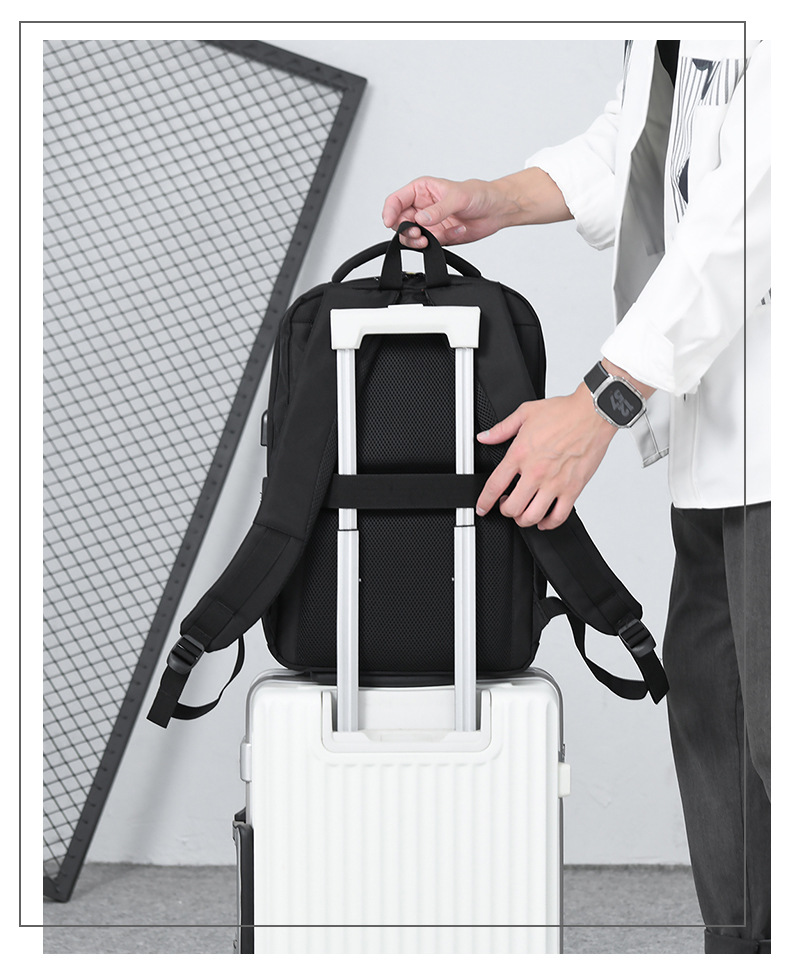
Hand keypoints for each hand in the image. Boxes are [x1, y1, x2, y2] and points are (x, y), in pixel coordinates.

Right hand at [382, 169, 572, 247]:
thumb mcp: (458, 197)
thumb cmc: (479, 194)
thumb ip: (438, 209)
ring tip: (429, 239)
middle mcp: (422, 207)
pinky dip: (439, 243)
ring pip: (411, 237)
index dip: (389, 212)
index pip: (396, 200)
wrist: (496, 210)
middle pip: (400, 222)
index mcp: (421, 190)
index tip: (390, 223)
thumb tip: (421, 218)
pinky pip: (429, 244)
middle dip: (405, 231)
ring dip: (418, 241)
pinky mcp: (437, 236)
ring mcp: (429, 223)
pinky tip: (456, 232)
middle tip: (417, 234)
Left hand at [475, 385, 617, 529]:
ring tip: (523, 512)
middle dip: (505, 511)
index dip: (484, 501)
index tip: (482, 507)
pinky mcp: (573, 489)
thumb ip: (501, 429)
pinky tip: (544, 519)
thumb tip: (484, 437)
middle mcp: (535, 472)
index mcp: (520, 454)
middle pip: (512, 508)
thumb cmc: (563, 412)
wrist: (593, 414)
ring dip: (523, 520)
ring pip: (532, 516)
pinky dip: (548, 524)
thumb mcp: (525, 413)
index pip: (494, 486)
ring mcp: (554, 483)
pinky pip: (558, 517)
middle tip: (506, 505)